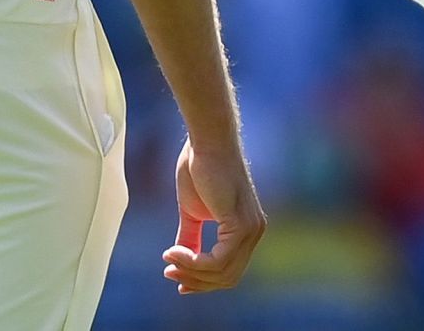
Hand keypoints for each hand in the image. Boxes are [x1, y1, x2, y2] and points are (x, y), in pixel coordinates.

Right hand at [162, 138, 265, 294]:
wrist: (206, 142)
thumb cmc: (199, 168)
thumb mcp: (193, 212)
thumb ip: (190, 237)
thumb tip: (178, 260)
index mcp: (246, 230)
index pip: (229, 270)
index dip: (203, 282)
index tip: (177, 281)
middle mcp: (254, 232)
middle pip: (227, 278)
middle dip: (196, 281)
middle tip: (168, 272)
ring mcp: (250, 229)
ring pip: (222, 272)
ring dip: (190, 271)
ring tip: (169, 259)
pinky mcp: (240, 224)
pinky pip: (218, 260)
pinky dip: (194, 262)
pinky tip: (175, 252)